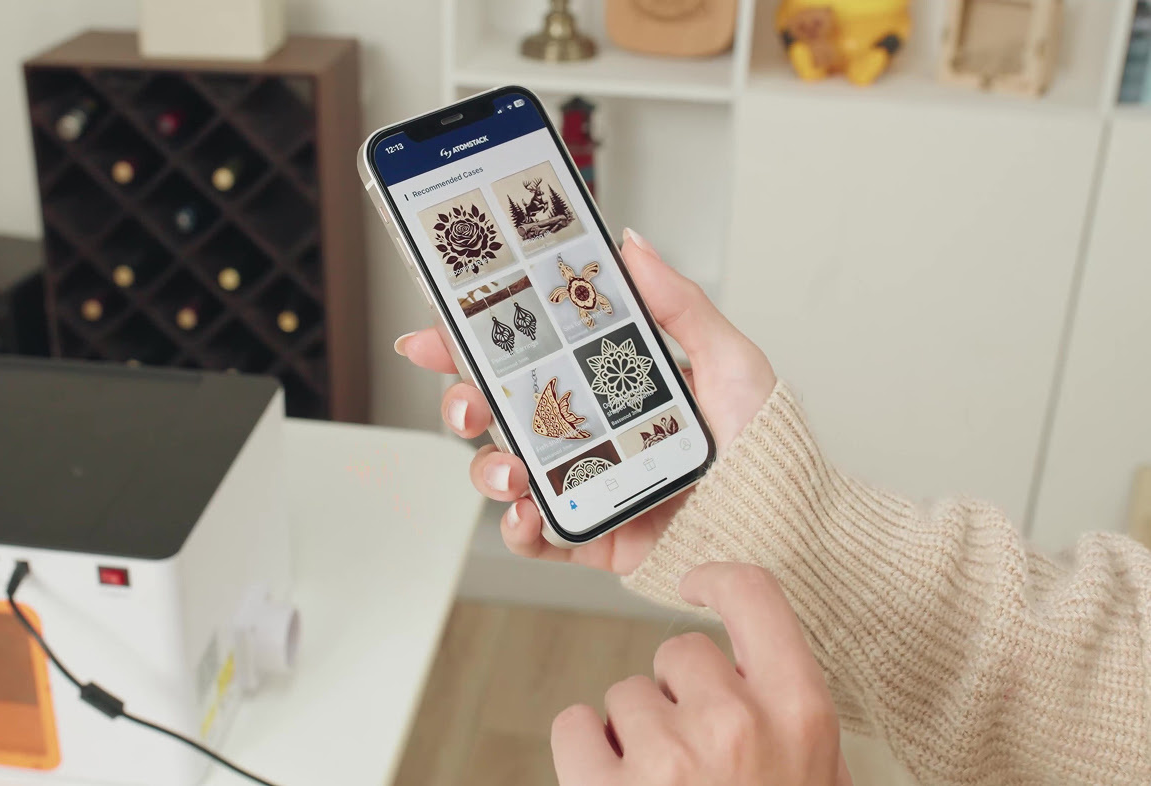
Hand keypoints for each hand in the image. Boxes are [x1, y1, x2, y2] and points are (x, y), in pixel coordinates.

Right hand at [395, 228, 775, 573]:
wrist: (787, 527)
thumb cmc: (764, 444)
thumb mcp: (728, 359)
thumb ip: (677, 304)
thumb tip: (632, 245)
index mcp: (607, 385)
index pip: (528, 356)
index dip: (474, 344)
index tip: (439, 331)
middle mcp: (587, 433)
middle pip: (499, 413)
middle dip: (464, 404)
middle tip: (468, 402)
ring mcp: (583, 486)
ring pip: (505, 474)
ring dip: (487, 469)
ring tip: (510, 471)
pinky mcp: (591, 538)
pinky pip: (536, 538)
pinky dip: (517, 530)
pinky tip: (524, 516)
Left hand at [551, 563, 851, 785]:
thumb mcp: (821, 781)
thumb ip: (792, 721)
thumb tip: (748, 669)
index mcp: (800, 714)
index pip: (756, 595)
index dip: (718, 578)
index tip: (696, 585)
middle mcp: (735, 723)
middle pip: (678, 652)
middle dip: (678, 692)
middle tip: (697, 755)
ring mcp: (667, 758)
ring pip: (624, 694)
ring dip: (633, 733)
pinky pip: (574, 724)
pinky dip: (585, 751)